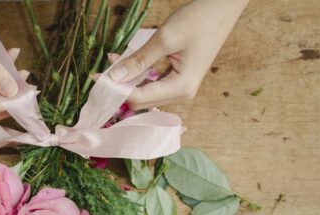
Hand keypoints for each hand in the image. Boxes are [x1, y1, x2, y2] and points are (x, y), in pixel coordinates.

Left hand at [109, 0, 248, 109]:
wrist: (223, 8)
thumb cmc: (198, 20)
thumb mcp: (164, 39)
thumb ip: (138, 60)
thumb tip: (113, 77)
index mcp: (181, 88)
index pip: (139, 98)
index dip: (116, 91)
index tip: (96, 78)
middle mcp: (182, 94)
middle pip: (142, 100)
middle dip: (120, 88)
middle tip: (99, 72)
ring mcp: (181, 88)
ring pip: (146, 93)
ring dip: (127, 81)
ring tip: (110, 64)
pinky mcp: (179, 79)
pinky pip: (153, 83)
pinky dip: (137, 75)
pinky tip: (124, 63)